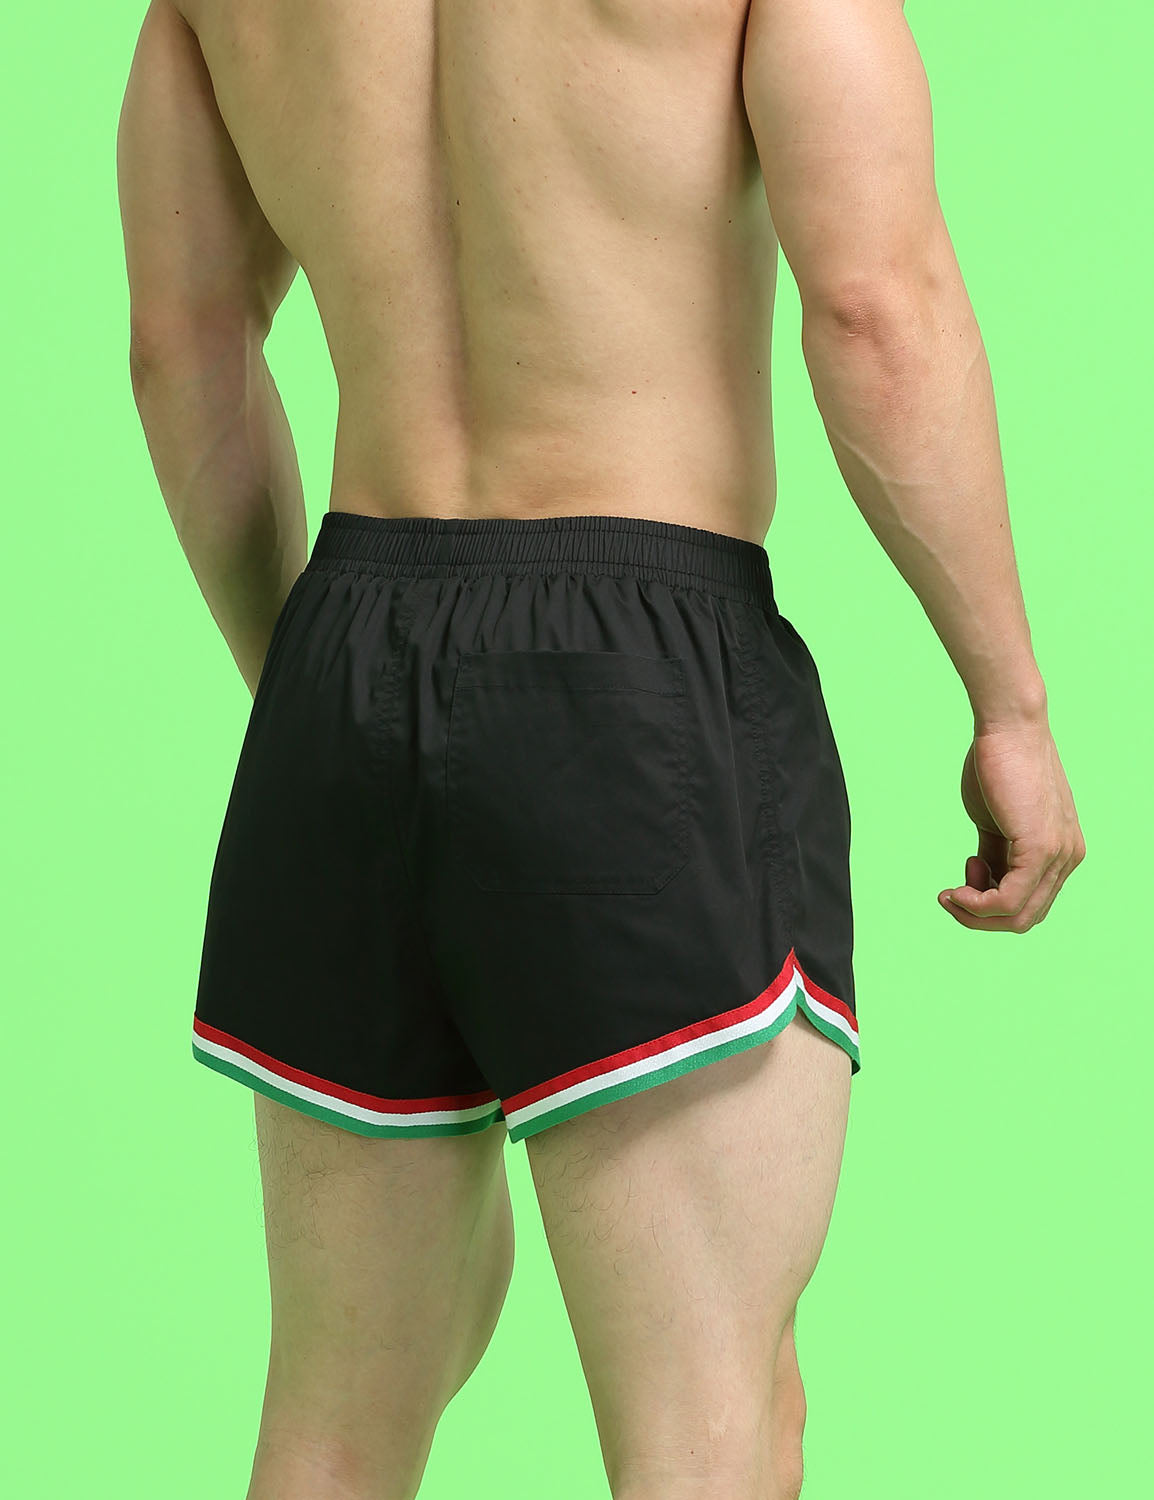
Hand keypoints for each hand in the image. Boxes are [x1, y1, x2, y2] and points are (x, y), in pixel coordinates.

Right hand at [938, 723, 1084, 931]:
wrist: (1007, 727)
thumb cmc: (997, 765)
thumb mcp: (995, 822)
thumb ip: (996, 855)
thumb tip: (983, 882)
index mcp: (1062, 851)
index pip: (1030, 903)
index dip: (990, 902)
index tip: (965, 871)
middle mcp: (1068, 857)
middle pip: (1026, 919)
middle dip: (980, 917)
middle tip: (950, 894)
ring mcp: (1058, 856)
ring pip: (1018, 917)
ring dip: (975, 914)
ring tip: (950, 894)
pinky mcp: (1041, 850)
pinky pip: (1009, 902)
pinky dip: (976, 906)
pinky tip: (955, 891)